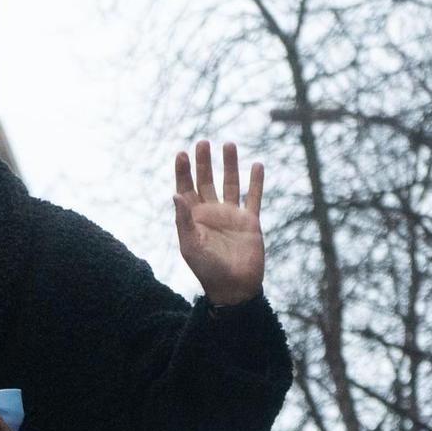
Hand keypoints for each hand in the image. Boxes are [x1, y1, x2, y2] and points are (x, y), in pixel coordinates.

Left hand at [173, 140, 264, 306]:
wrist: (234, 288)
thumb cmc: (208, 269)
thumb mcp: (191, 245)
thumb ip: (184, 219)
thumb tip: (174, 194)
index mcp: (193, 218)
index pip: (186, 188)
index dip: (183, 171)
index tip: (182, 154)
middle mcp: (211, 213)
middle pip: (206, 181)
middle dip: (204, 162)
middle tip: (203, 142)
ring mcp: (231, 216)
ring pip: (230, 184)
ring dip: (230, 165)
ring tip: (229, 144)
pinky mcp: (250, 222)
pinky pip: (253, 197)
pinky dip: (256, 182)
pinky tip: (257, 165)